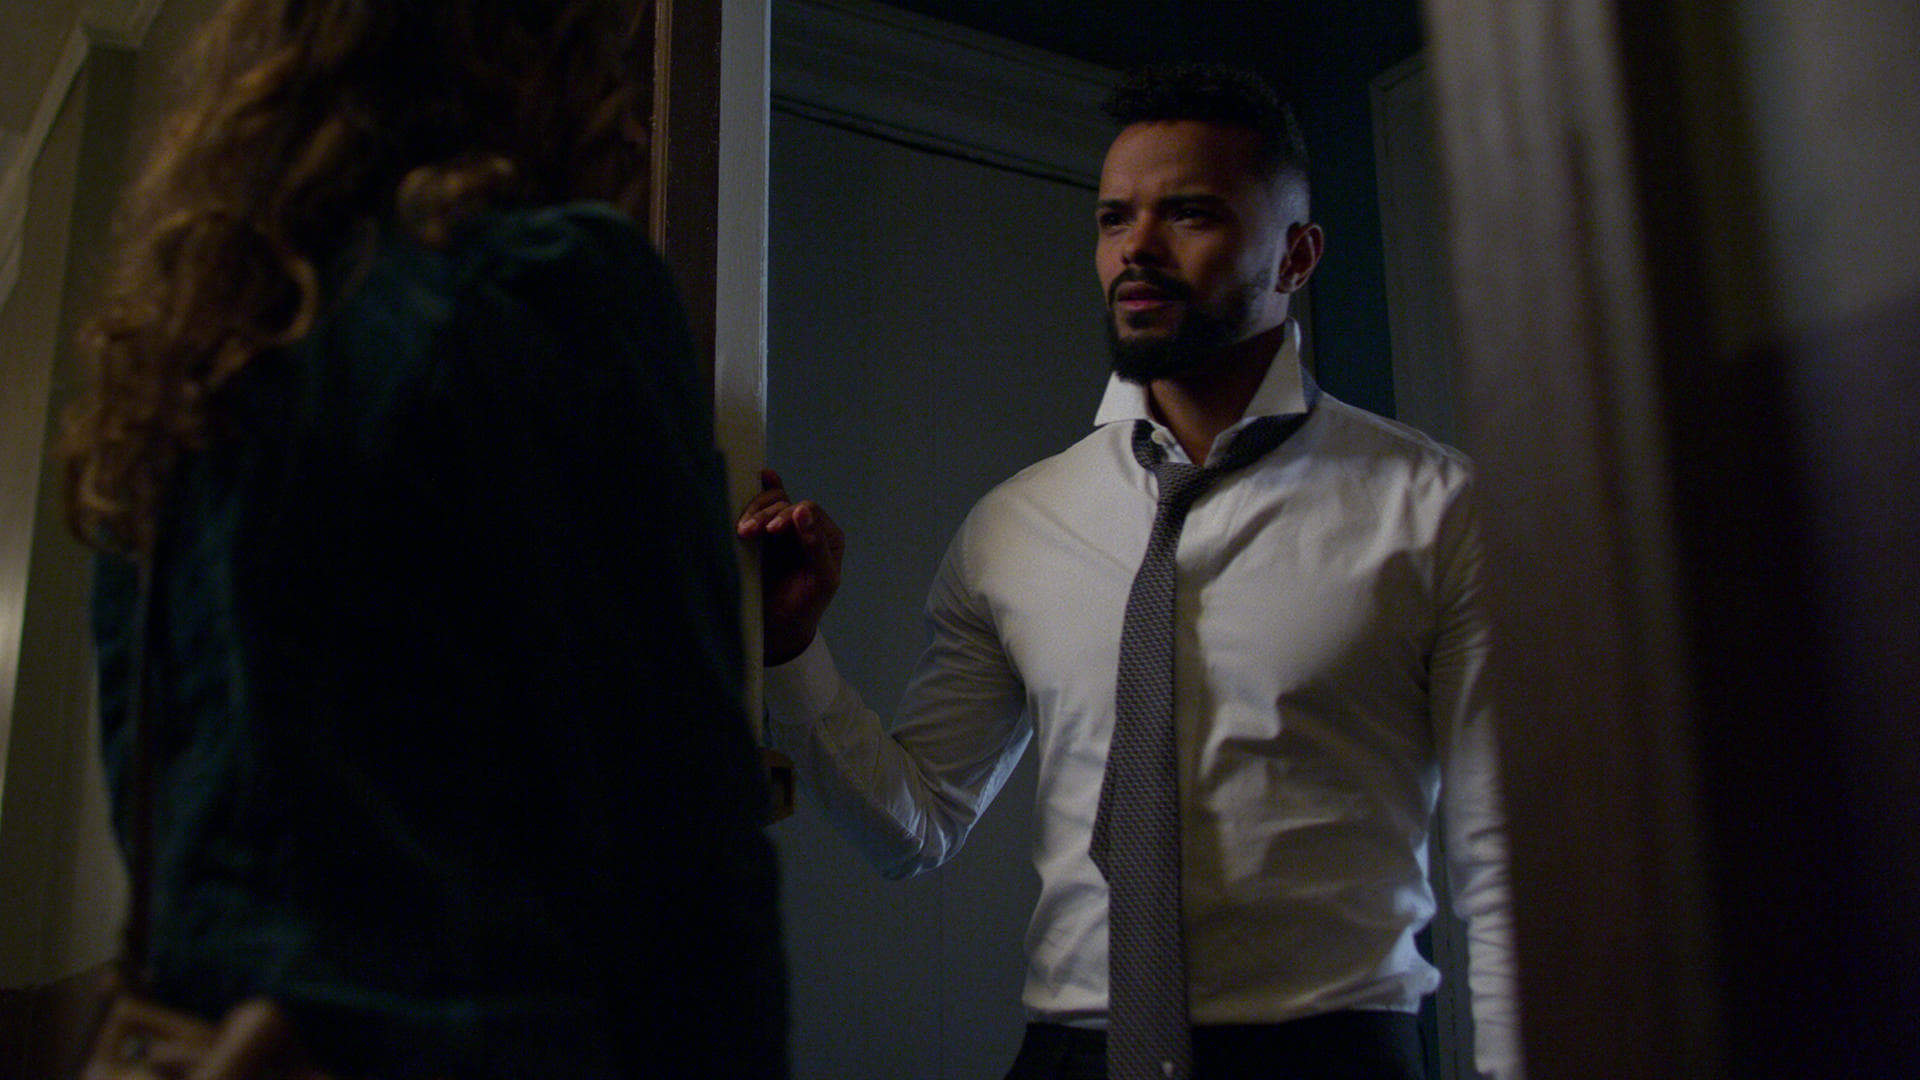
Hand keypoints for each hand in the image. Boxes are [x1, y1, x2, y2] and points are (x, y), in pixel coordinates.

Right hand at [737, 468, 845, 664]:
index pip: (809, 511)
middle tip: (747, 531)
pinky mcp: (764, 534)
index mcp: (827, 538)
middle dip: (765, 513)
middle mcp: (807, 528)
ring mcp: (784, 530)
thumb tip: (802, 510)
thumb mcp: (820, 581)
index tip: (771, 531)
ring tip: (741, 529)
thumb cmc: (804, 607)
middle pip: (786, 503)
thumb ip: (816, 547)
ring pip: (770, 502)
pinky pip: (762, 507)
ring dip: (754, 510)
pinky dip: (757, 495)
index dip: (788, 515)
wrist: (779, 628)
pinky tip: (756, 479)